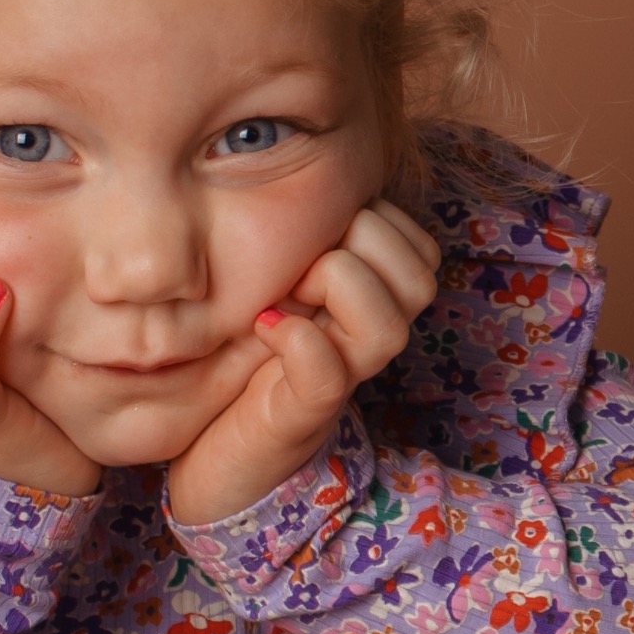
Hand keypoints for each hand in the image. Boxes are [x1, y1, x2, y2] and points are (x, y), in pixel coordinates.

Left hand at [165, 198, 441, 523]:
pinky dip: (300, 340)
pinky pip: (326, 372)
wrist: (213, 462)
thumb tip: (304, 170)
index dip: (377, 220)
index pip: (420, 248)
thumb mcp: (278, 286)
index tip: (318, 230)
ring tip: (287, 293)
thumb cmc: (239, 365)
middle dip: (362, 244)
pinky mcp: (299, 418)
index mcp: (368, 306)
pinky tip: (267, 326)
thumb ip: (303, 242)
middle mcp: (364, 345)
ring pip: (386, 327)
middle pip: (419, 279)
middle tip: (303, 260)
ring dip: (338, 287)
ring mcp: (339, 382)